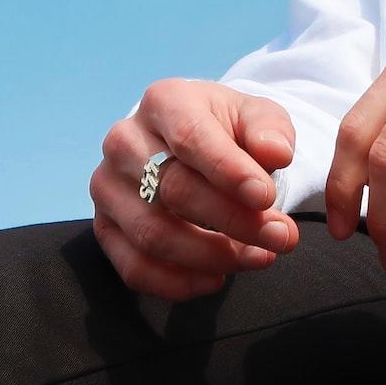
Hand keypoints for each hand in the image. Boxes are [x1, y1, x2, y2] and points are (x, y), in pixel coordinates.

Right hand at [91, 77, 301, 301]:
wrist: (196, 145)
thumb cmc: (228, 131)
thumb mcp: (257, 118)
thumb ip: (270, 131)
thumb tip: (276, 152)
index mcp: (164, 101)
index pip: (191, 138)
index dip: (229, 172)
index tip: (267, 198)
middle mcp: (125, 141)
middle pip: (174, 190)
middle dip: (234, 220)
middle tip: (281, 236)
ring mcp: (108, 187)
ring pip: (153, 234)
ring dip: (211, 255)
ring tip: (259, 257)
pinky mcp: (104, 227)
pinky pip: (133, 267)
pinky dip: (178, 282)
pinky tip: (217, 278)